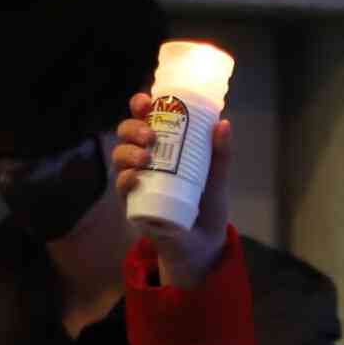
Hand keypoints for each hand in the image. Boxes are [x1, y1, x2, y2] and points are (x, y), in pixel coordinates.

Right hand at [113, 91, 232, 286]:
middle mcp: (145, 161)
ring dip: (128, 151)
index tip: (146, 101)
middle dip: (132, 128)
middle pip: (126, 135)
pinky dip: (125, 180)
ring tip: (146, 155)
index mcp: (163, 146)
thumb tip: (223, 124)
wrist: (204, 243)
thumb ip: (220, 153)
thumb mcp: (217, 177)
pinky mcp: (134, 205)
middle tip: (150, 134)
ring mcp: (137, 182)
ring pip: (120, 158)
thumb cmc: (208, 205)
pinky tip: (135, 177)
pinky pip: (122, 189)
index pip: (145, 119)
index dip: (140, 106)